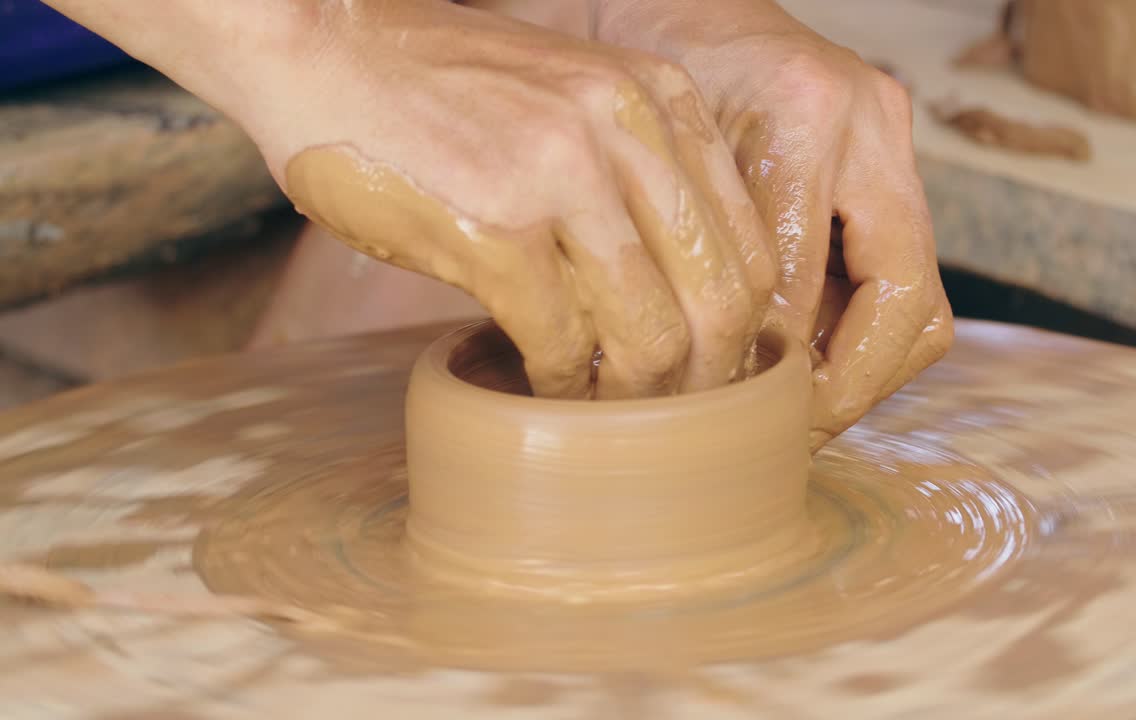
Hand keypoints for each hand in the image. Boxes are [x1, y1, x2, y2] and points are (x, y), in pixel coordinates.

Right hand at [243, 1, 774, 399]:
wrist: (323, 45)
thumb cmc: (440, 89)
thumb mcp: (571, 103)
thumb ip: (633, 177)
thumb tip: (677, 300)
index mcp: (661, 99)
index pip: (752, 248)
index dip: (746, 337)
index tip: (714, 376)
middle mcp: (628, 127)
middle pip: (723, 299)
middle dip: (707, 382)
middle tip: (676, 422)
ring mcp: (564, 173)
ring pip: (652, 332)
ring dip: (635, 398)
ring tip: (609, 418)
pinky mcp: (496, 225)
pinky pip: (561, 340)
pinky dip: (560, 385)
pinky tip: (542, 389)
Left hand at [597, 0, 953, 448]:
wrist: (672, 1)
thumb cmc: (645, 66)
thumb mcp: (654, 156)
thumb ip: (701, 253)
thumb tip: (722, 378)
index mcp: (804, 116)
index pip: (804, 285)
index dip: (775, 368)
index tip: (741, 413)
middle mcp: (870, 124)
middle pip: (908, 302)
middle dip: (851, 385)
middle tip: (794, 432)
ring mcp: (893, 141)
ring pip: (923, 301)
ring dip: (867, 368)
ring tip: (801, 407)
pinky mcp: (892, 162)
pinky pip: (904, 275)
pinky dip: (861, 332)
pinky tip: (806, 357)